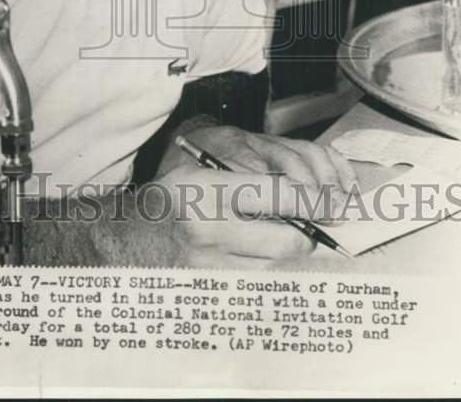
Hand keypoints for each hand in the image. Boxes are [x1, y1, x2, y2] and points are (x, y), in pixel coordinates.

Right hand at [134, 125, 356, 268]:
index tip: (328, 202)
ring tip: (277, 233)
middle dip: (307, 232)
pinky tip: (255, 252)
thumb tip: (306, 196)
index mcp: (206, 190)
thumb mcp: (204, 171)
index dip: (311, 199)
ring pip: (275, 263)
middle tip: (313, 223)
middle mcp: (208, 230)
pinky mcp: (211, 288)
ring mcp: (209, 265)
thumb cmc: (172, 196)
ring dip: (285, 250)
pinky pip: (257, 279)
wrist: (132, 234)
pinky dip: (265, 267)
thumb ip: (250, 179)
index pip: (277, 195)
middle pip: (285, 239)